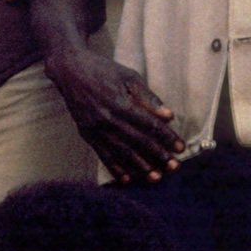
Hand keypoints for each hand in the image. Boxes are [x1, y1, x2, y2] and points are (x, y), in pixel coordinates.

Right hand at [47, 48, 181, 182]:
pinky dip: (115, 168)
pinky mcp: (86, 134)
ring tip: (155, 178)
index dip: (166, 137)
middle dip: (158, 156)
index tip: (180, 148)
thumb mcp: (129, 77)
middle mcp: (107, 118)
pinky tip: (127, 179)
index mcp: (120, 102)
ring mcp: (96, 128)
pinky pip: (102, 155)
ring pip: (121, 152)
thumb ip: (148, 98)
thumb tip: (168, 116)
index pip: (149, 125)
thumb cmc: (103, 70)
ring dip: (140, 167)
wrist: (70, 71)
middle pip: (137, 141)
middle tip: (174, 167)